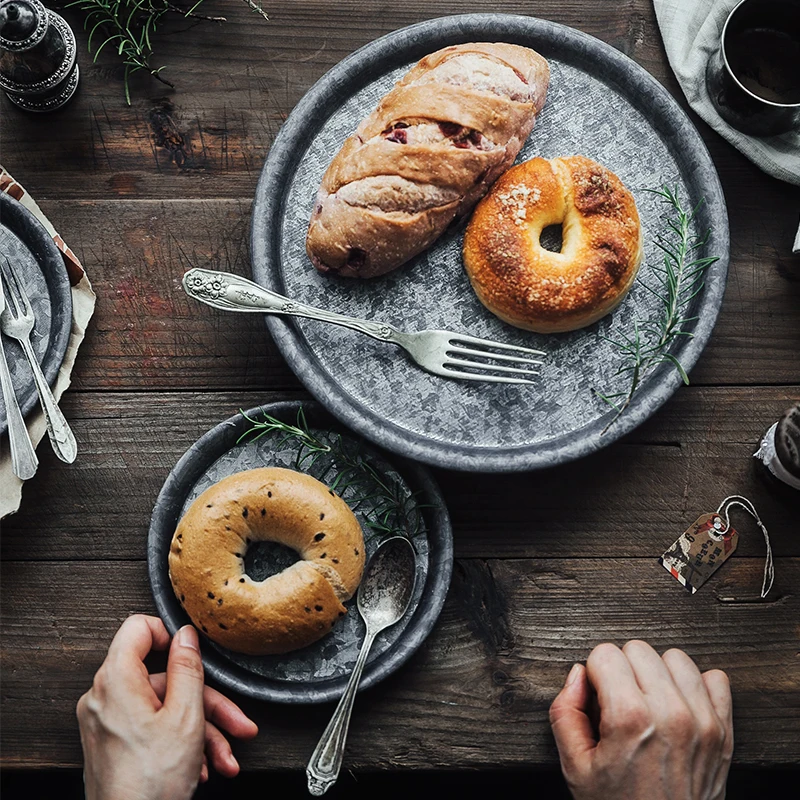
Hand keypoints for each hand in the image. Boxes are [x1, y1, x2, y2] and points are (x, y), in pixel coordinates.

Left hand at [77, 614, 257, 799]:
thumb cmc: (150, 785)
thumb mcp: (186, 716)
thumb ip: (188, 668)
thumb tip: (186, 635)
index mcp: (116, 681)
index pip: (138, 627)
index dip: (170, 633)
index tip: (194, 652)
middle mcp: (104, 698)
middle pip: (164, 678)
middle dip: (207, 702)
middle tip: (235, 721)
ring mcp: (108, 723)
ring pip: (165, 709)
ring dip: (202, 731)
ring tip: (226, 757)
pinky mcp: (114, 745)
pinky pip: (153, 730)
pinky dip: (182, 744)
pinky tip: (205, 767)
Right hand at [549, 641, 732, 799]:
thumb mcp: (575, 766)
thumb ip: (565, 711)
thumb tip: (577, 675)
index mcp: (629, 717)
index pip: (605, 653)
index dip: (595, 674)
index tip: (597, 699)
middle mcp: (670, 713)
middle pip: (638, 649)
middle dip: (623, 671)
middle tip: (620, 704)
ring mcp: (702, 721)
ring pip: (675, 657)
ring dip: (658, 674)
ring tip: (649, 703)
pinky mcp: (723, 731)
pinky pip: (715, 678)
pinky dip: (696, 687)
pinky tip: (678, 706)